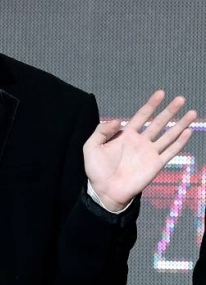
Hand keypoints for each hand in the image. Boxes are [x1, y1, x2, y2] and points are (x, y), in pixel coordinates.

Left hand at [84, 90, 196, 212]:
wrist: (105, 191)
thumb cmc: (97, 171)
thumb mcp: (91, 147)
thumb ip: (101, 131)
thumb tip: (118, 120)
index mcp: (126, 135)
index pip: (142, 116)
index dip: (151, 104)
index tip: (161, 93)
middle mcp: (141, 142)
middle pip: (159, 122)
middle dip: (170, 111)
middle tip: (181, 99)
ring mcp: (150, 153)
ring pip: (168, 135)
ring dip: (180, 124)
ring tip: (192, 113)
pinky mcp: (156, 165)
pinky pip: (170, 151)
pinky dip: (180, 142)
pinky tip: (188, 132)